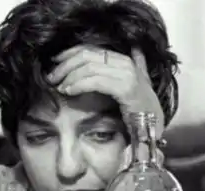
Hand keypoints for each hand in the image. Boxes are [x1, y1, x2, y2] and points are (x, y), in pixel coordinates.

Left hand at [47, 45, 163, 137]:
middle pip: (87, 55)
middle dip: (65, 65)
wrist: (152, 128)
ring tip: (58, 86)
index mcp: (123, 59)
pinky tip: (68, 91)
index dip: (69, 53)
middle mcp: (126, 62)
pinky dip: (78, 85)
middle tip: (51, 77)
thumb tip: (112, 60)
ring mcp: (128, 74)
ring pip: (89, 67)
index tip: (54, 62)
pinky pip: (95, 81)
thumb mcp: (128, 86)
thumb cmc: (137, 110)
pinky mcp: (126, 88)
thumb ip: (119, 71)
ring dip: (69, 76)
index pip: (91, 48)